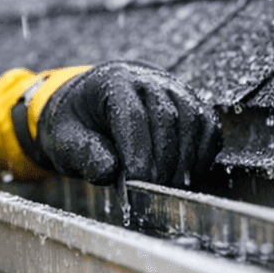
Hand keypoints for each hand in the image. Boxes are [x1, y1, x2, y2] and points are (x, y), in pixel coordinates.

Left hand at [36, 62, 221, 184]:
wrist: (94, 103)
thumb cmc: (79, 123)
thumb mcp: (65, 138)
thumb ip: (82, 153)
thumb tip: (110, 170)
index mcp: (115, 81)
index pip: (133, 115)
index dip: (138, 152)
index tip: (137, 183)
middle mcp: (150, 79)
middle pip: (168, 118)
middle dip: (162, 162)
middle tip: (152, 193)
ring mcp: (176, 89)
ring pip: (193, 122)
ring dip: (184, 161)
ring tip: (167, 189)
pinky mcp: (193, 105)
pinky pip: (208, 127)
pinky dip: (202, 155)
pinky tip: (185, 176)